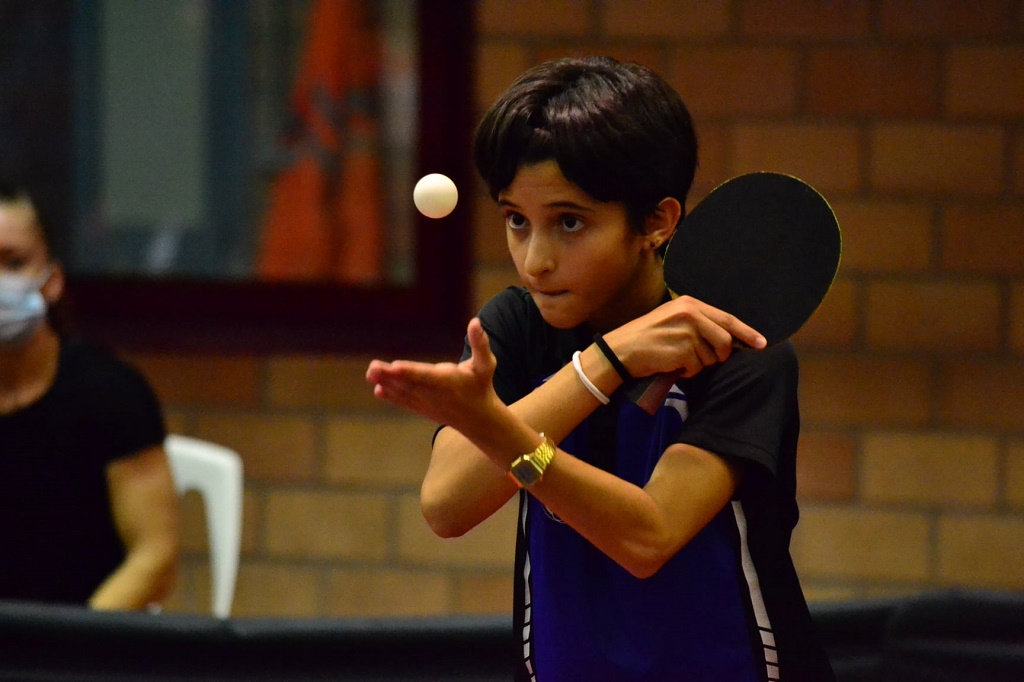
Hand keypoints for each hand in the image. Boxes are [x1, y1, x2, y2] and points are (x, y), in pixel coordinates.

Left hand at [366, 317, 502, 429]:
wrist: (478, 419)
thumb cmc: (481, 385)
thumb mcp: (486, 364)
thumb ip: (480, 344)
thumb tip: (476, 321)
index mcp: (449, 381)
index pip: (427, 376)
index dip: (411, 372)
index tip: (396, 367)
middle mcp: (435, 394)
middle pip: (410, 384)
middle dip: (390, 376)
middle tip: (372, 368)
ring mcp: (427, 403)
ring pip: (404, 393)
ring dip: (386, 383)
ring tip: (370, 373)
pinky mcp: (422, 408)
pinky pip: (405, 402)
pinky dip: (391, 397)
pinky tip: (378, 390)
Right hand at [605, 295, 765, 378]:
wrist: (621, 350)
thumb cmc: (647, 338)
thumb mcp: (673, 319)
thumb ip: (699, 324)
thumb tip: (728, 340)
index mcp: (690, 304)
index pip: (727, 318)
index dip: (746, 332)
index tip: (761, 343)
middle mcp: (690, 314)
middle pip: (724, 340)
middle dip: (718, 355)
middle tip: (698, 359)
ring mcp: (687, 331)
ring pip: (711, 357)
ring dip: (697, 364)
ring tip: (676, 358)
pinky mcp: (682, 349)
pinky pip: (697, 367)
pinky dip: (686, 371)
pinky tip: (671, 364)